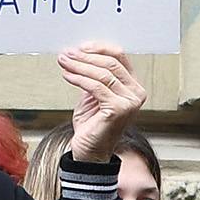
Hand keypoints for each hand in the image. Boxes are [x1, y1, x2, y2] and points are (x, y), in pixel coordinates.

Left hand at [59, 42, 146, 163]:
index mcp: (133, 87)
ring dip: (79, 65)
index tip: (79, 47)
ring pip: (102, 74)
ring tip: (63, 62)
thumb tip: (80, 55)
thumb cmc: (92, 126)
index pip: (119, 57)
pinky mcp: (118, 109)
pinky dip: (78, 79)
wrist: (90, 152)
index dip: (98, 48)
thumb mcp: (93, 95)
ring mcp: (129, 102)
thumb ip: (94, 77)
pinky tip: (67, 75)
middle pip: (110, 63)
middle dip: (85, 57)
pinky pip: (95, 87)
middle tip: (67, 54)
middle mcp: (136, 94)